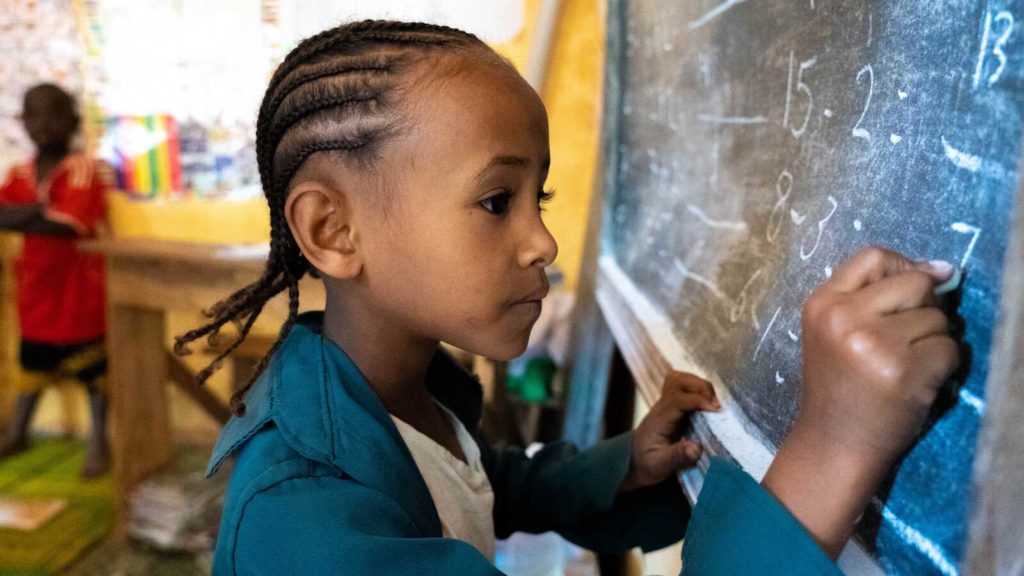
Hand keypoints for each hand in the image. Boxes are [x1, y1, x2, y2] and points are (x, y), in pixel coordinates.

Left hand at [621, 371, 719, 492]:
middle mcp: (662, 407)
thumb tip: (696, 447)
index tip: (716, 409)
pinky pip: (685, 389)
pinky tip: (709, 406)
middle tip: (715, 406)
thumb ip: (677, 457)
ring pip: (681, 380)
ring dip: (700, 386)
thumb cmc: (647, 464)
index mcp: (659, 419)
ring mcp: (667, 405)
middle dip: (700, 387)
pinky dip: (699, 391)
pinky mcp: (674, 408)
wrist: (635, 463)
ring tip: (713, 404)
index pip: (677, 399)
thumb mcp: (659, 465)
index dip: (698, 400)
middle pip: (677, 381)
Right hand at [763, 247, 959, 556]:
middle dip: (923, 307)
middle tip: (905, 338)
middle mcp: (844, 318)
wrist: (834, 444)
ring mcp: (873, 344)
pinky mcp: (903, 370)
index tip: (909, 293)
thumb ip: (875, 296)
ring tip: (905, 366)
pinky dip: (943, 366)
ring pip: (937, 318)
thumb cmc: (839, 387)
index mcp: (821, 304)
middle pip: (913, 283)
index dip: (901, 267)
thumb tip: (944, 269)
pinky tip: (917, 382)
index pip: (873, 256)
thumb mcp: (836, 331)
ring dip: (933, 341)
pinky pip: (950, 348)